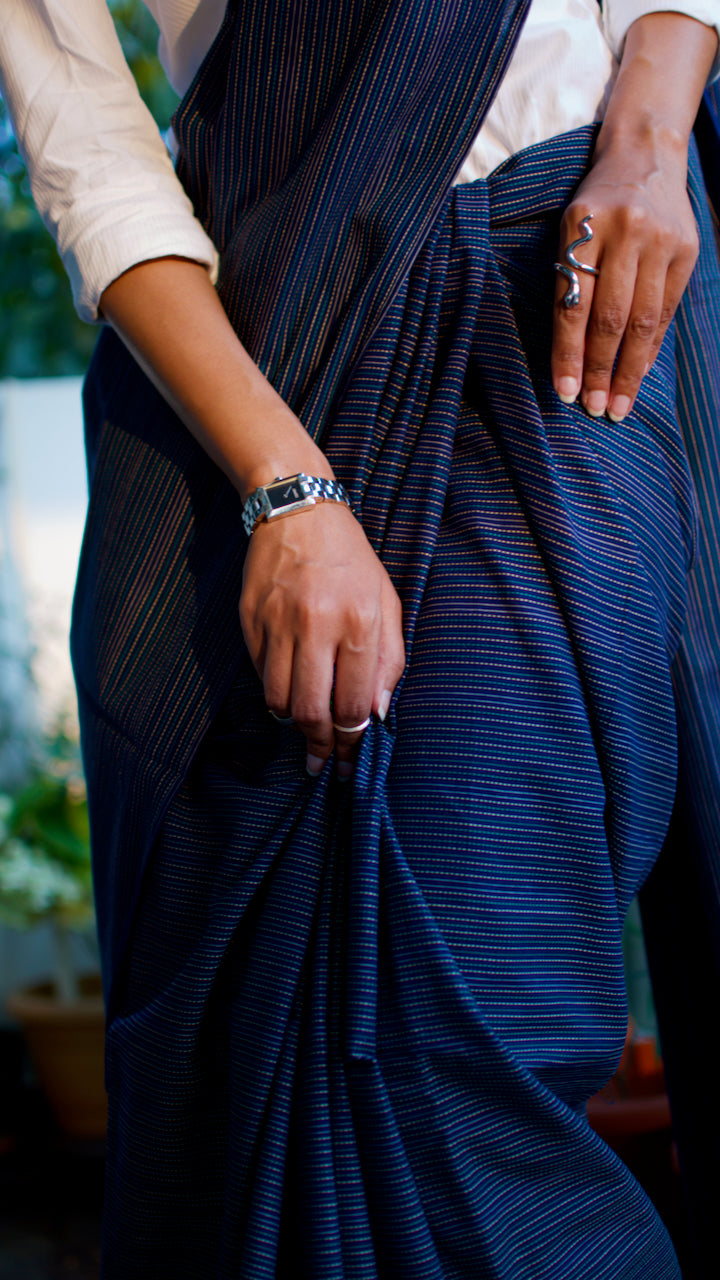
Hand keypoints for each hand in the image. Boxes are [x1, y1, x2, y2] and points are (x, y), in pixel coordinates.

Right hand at [239, 501, 404, 778]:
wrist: (297, 510)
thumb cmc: (350, 561)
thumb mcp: (386, 602)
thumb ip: (389, 660)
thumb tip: (377, 714)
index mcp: (359, 621)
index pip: (354, 702)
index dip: (353, 739)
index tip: (351, 759)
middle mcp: (317, 624)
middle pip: (312, 711)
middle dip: (320, 746)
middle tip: (322, 762)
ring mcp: (278, 623)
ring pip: (279, 700)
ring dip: (293, 724)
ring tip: (304, 729)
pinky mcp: (250, 620)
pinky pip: (261, 674)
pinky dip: (274, 692)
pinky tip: (287, 692)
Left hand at [551, 141, 697, 421]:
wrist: (645, 153)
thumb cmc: (598, 203)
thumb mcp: (573, 229)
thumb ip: (571, 283)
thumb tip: (574, 356)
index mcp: (584, 226)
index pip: (574, 305)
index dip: (569, 354)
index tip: (565, 393)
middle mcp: (625, 231)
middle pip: (612, 318)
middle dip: (601, 370)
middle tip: (595, 407)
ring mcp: (660, 240)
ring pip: (643, 319)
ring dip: (629, 369)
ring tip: (618, 403)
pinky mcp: (686, 248)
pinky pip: (667, 309)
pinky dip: (652, 344)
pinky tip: (641, 370)